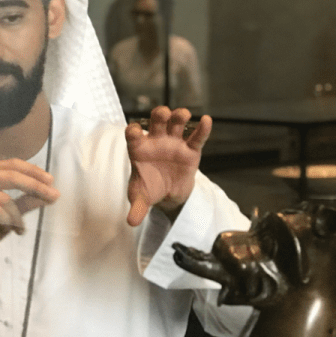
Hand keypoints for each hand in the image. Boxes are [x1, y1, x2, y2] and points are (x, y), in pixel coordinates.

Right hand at [0, 158, 58, 264]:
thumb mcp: (11, 214)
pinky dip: (8, 222)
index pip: (11, 164)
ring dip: (17, 216)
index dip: (32, 170)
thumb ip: (27, 202)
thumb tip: (52, 194)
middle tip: (53, 196)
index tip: (51, 181)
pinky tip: (13, 231)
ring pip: (4, 198)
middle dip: (35, 186)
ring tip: (20, 229)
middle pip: (10, 176)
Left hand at [125, 106, 210, 226]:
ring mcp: (174, 143)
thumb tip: (131, 222)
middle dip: (159, 115)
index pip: (133, 134)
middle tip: (162, 114)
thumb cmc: (150, 189)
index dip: (133, 130)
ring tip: (182, 115)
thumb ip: (136, 207)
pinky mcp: (190, 150)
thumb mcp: (141, 198)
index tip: (133, 131)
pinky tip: (206, 120)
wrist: (168, 194)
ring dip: (179, 116)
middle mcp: (156, 141)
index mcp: (139, 148)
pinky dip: (202, 128)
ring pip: (176, 123)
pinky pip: (196, 137)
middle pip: (156, 121)